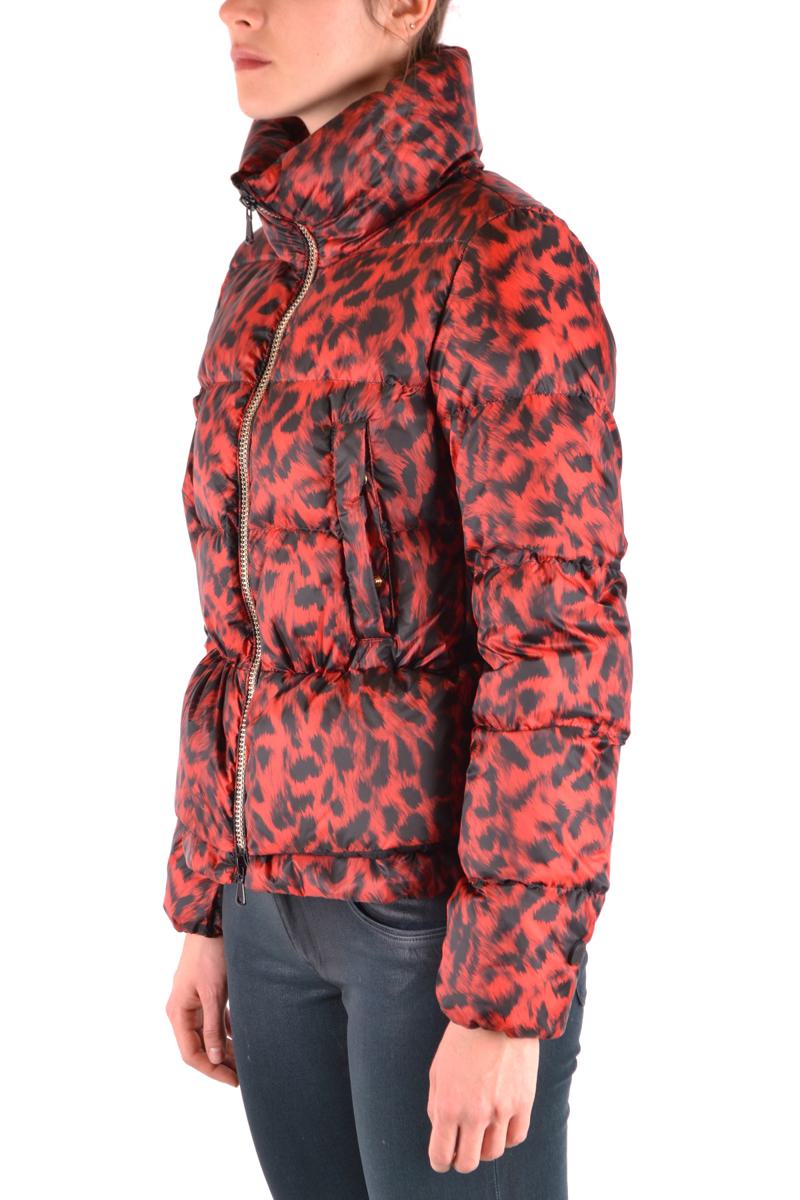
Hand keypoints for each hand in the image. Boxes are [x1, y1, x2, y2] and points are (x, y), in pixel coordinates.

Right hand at [165, 933, 238, 1086]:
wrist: (211, 922)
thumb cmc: (210, 955)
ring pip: (209, 1034)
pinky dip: (227, 1030)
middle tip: (244, 1074)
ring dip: (226, 1048)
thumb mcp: (213, 993)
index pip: (191, 1054)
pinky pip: (215, 1020)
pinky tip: (242, 1037)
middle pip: (200, 1047)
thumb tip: (215, 1059)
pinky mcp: (206, 993)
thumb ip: (213, 1027)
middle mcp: (183, 1010)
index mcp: (178, 1013)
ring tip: (246, 1060)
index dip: (212, 1070)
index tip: (233, 1081)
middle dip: (221, 1062)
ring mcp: (194, 1002)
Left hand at [427, 1020, 538, 1172]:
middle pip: (468, 1162)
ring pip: (493, 1153)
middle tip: (461, 1150)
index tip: (442, 1158)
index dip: (440, 1161)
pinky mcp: (524, 1103)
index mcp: (448, 1106)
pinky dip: (507, 1137)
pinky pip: (516, 1137)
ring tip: (481, 1134)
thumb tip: (441, 1129)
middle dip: (461, 1160)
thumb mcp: (437, 1069)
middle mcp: (474, 1114)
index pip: (441, 1154)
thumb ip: (436, 1104)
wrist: (497, 1013)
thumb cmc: (462, 1038)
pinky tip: (500, 1125)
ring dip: (484, 1148)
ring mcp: (502, 1111)